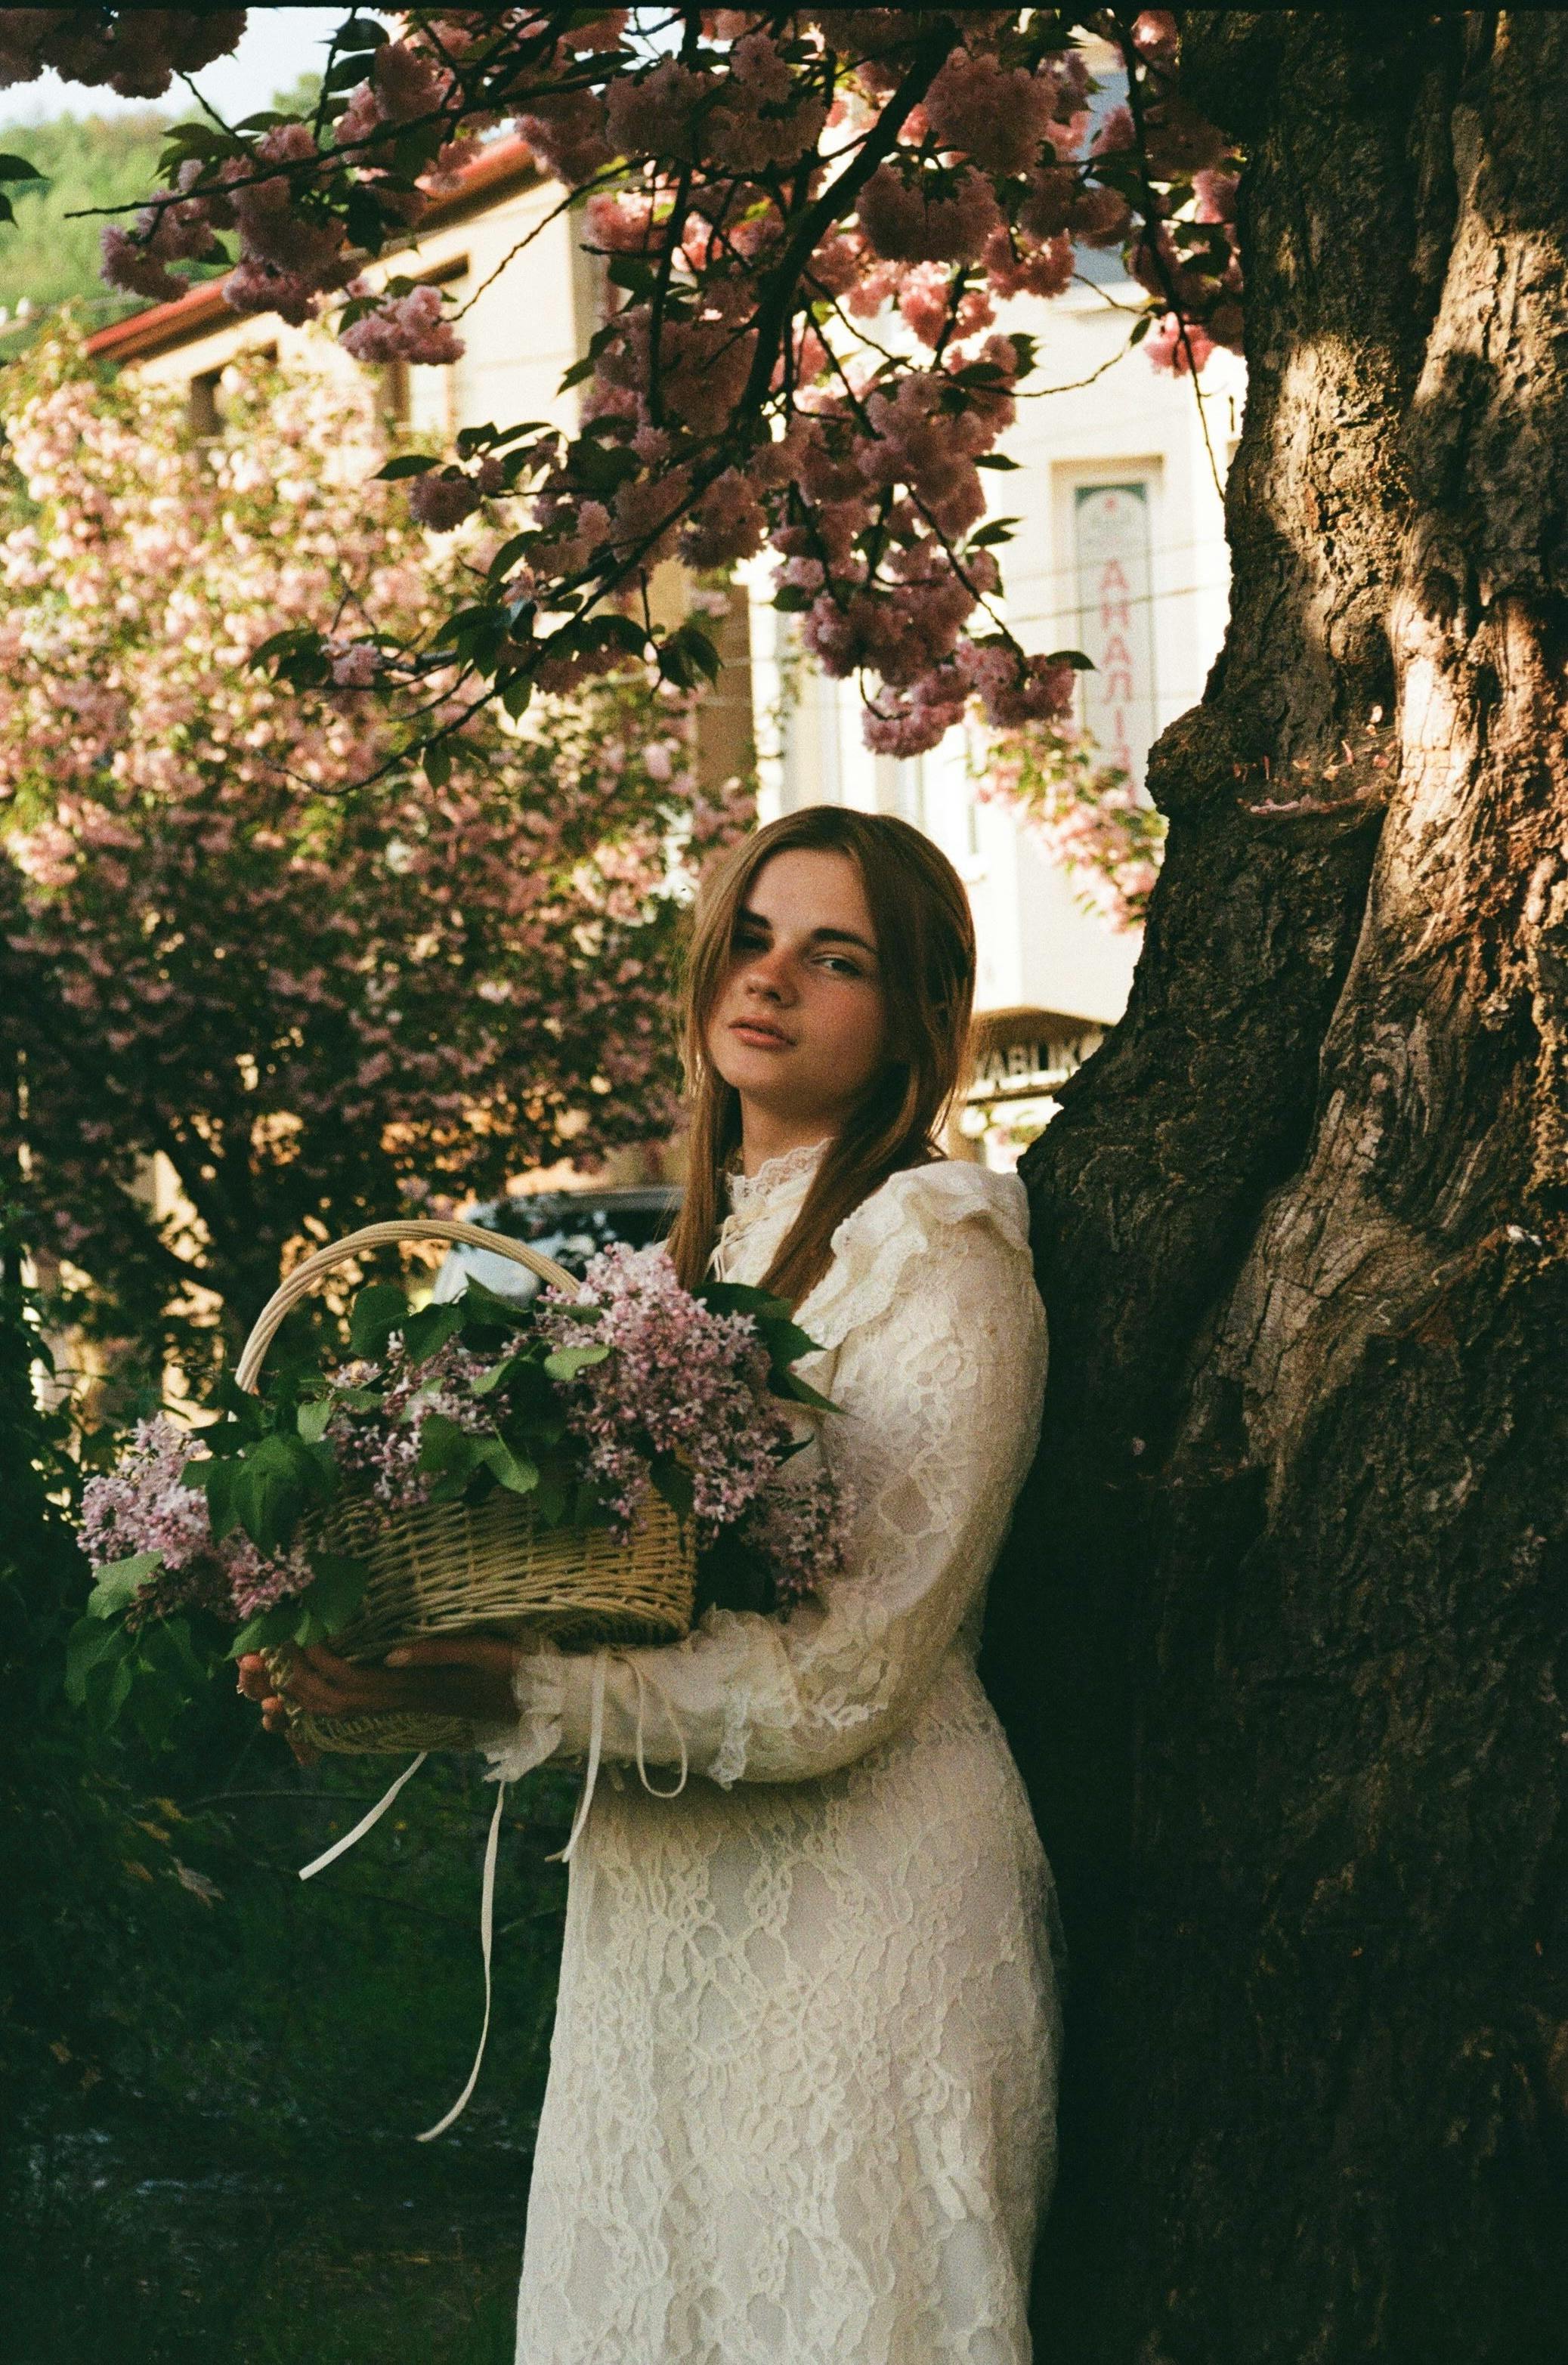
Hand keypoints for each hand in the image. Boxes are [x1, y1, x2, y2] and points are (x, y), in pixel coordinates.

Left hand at [236, 1635, 520, 1735]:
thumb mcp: (483, 1652)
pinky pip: (354, 1708)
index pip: (353, 1681)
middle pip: (334, 1702)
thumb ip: (438, 1653)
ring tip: (277, 1670)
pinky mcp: (407, 1700)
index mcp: (415, 1688)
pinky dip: (324, 1699)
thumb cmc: (514, 1671)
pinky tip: (311, 1683)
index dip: (319, 1661)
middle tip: (271, 1650)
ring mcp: (402, 1704)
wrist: (534, 1703)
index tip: (299, 1631)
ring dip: (304, 1693)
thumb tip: (390, 1653)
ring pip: (339, 1711)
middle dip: (298, 1679)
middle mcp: (401, 1701)